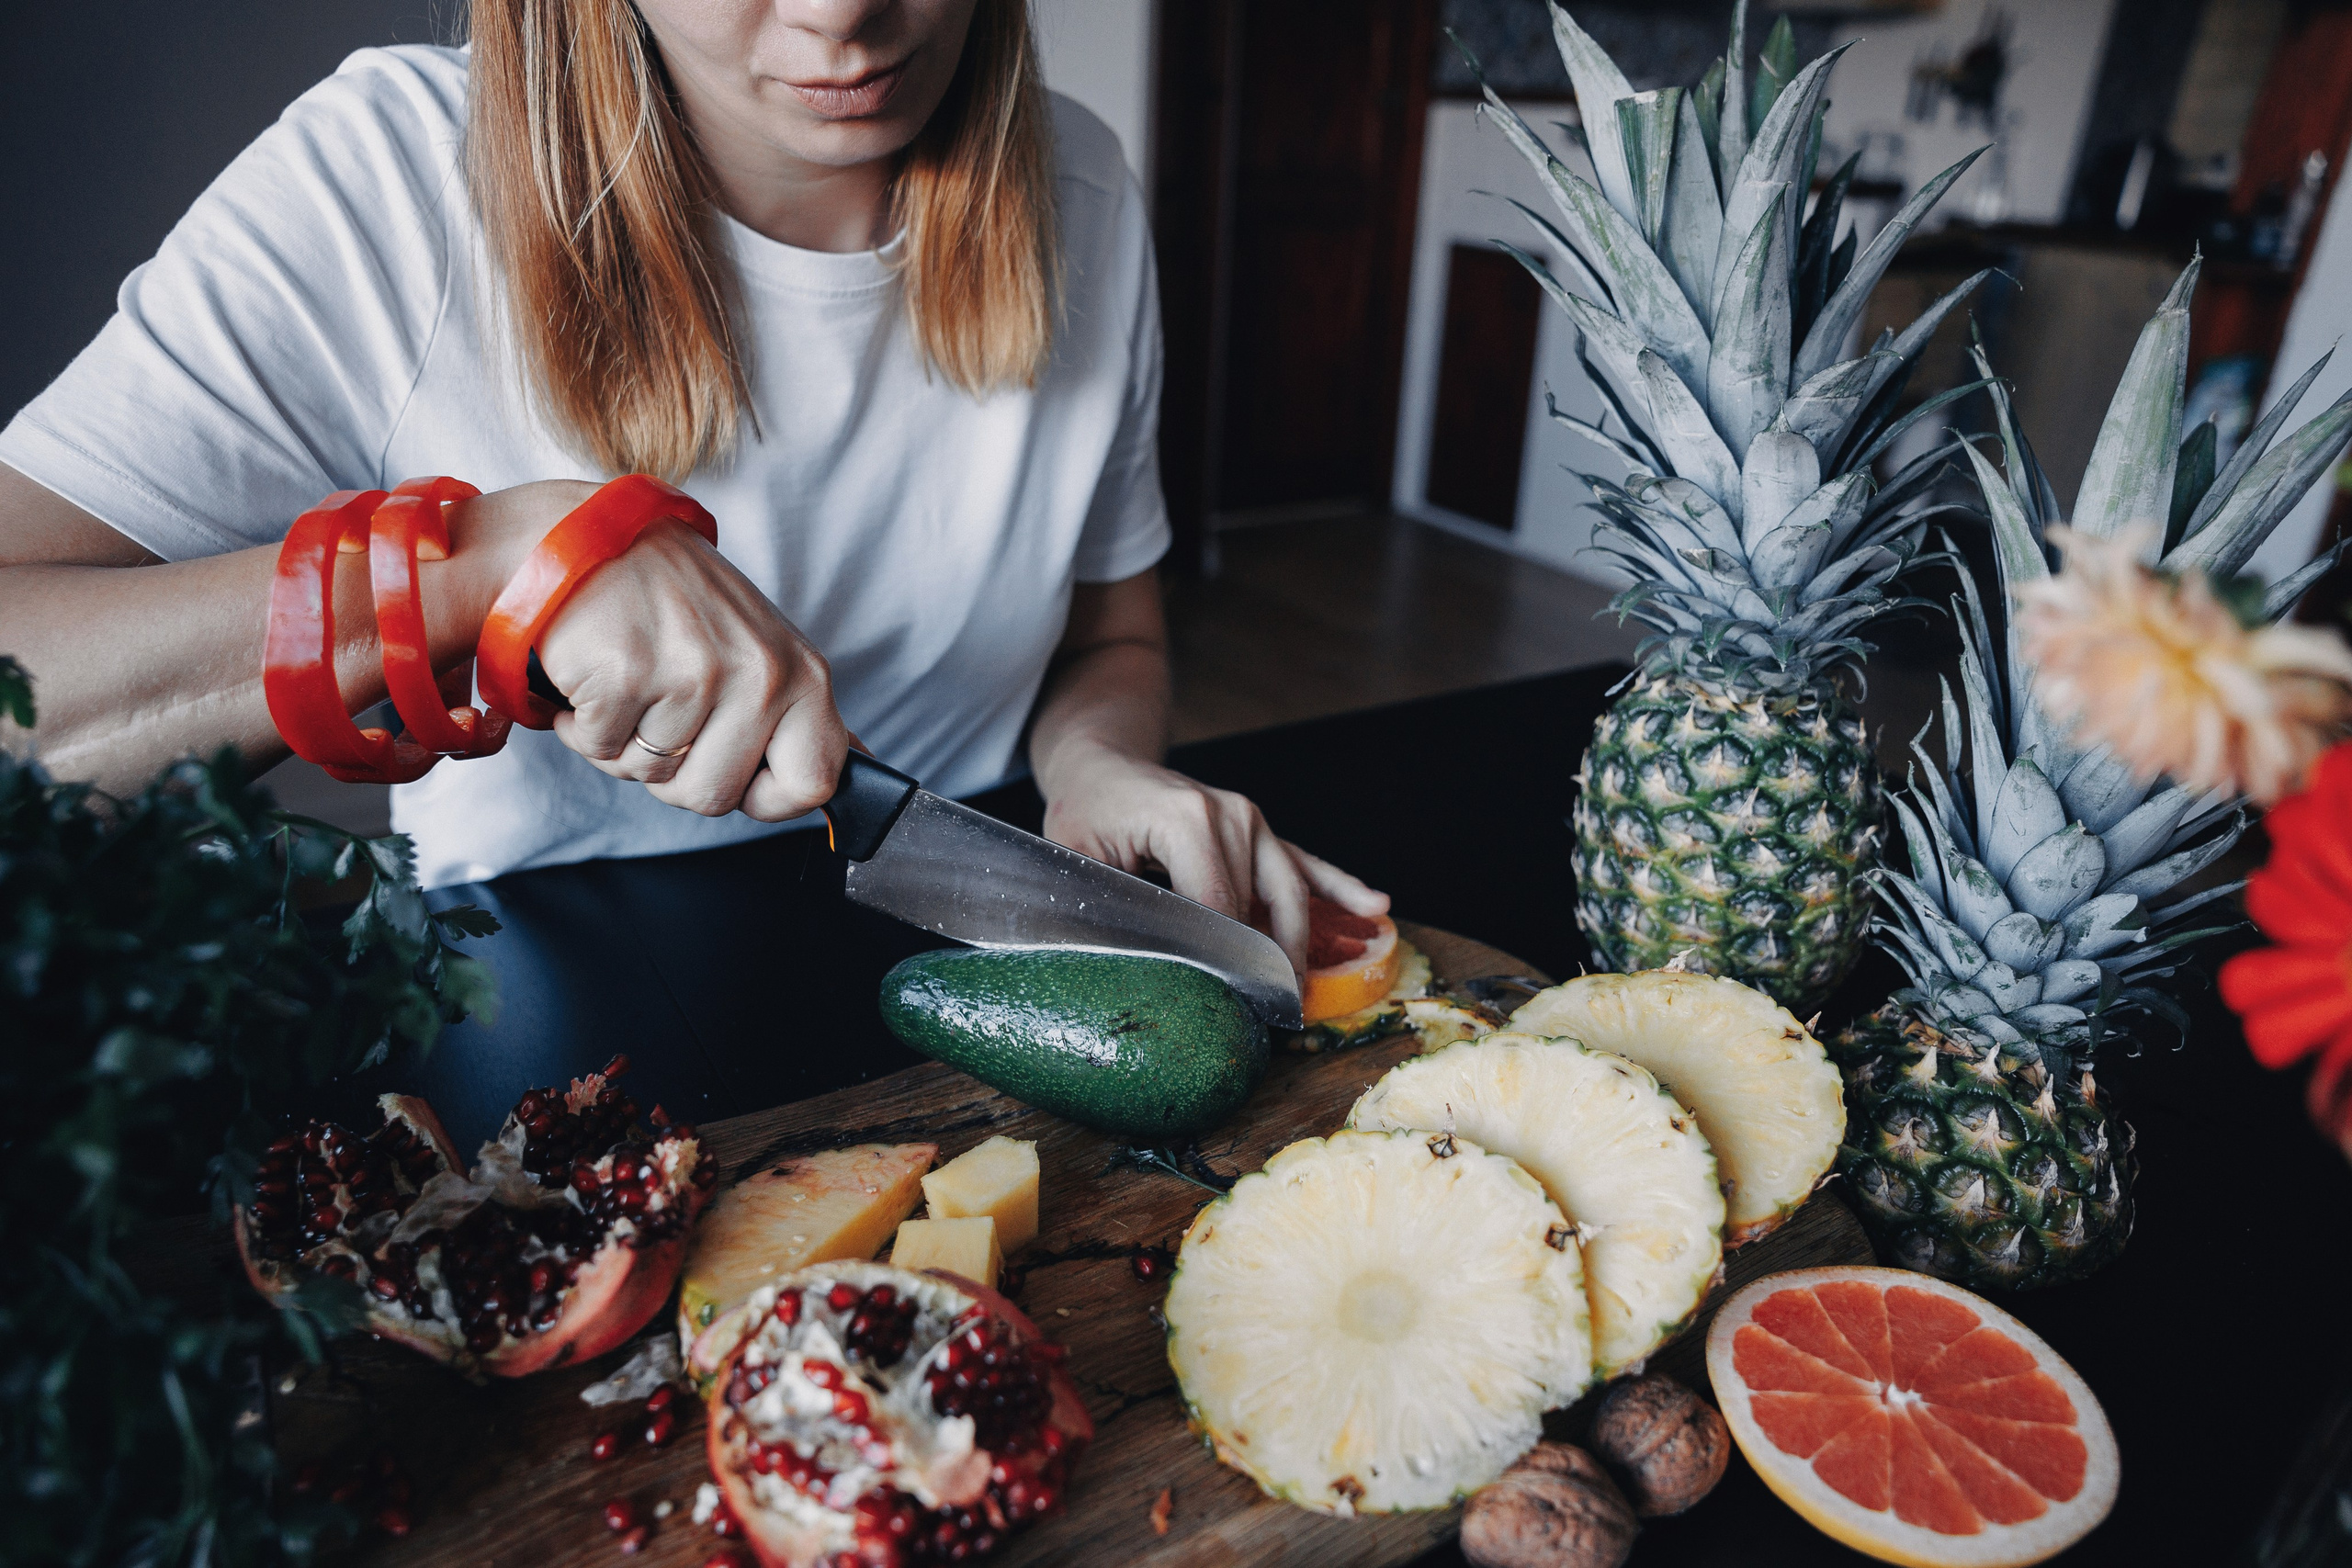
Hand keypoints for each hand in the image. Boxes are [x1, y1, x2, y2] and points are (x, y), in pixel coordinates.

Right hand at [450, 481, 846, 820]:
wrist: (589, 537)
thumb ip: (799, 714)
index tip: (736, 771)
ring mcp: (694, 674)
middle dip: (674, 772)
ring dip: (624, 744)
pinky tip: (595, 676)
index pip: (814, 783)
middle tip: (662, 708)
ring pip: (651, 776)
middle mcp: (759, 673)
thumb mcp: (761, 649)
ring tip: (630, 679)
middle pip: (716, 797)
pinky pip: (600, 749)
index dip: (767, 798)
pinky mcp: (628, 674)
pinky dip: (583, 726)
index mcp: (801, 674)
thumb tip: (856, 767)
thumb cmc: (677, 603)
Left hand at [1039, 741, 1389, 973]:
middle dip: (1269, 964)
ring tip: (1302, 993)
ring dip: (1301, 944)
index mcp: (1189, 821)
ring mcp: (1253, 820)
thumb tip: (1138, 963)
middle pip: (1262, 906)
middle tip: (1271, 1019)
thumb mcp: (1079, 859)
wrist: (1104, 766)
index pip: (1220, 909)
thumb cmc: (1085, 812)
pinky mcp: (1262, 829)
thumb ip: (1110, 905)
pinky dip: (1340, 886)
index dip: (1226, 962)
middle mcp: (1232, 816)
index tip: (1233, 1007)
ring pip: (1291, 892)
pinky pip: (1306, 862)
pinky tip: (1375, 904)